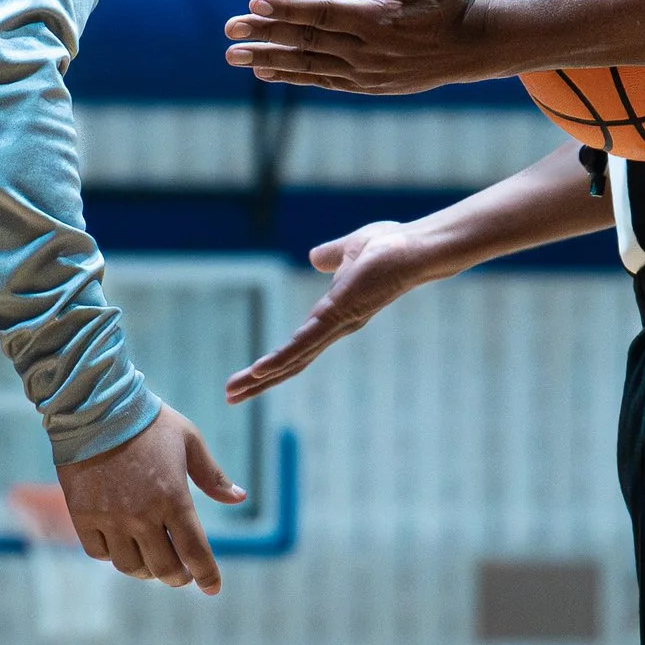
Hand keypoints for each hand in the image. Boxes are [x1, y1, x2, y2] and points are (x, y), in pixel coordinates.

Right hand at [55, 404, 244, 590]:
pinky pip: (99, 552)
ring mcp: (110, 518)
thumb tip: (239, 497)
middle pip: (164, 568)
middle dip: (178, 577)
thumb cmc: (148, 422)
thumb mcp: (189, 441)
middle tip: (181, 574)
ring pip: (130, 566)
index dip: (207, 576)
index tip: (212, 588)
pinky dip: (112, 555)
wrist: (94, 408)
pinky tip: (121, 545)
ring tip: (151, 560)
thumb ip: (213, 476)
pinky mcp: (83, 516)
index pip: (195, 552)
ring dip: (145, 570)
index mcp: (174, 498)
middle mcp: (142, 515)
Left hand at [224, 0, 495, 94]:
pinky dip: (292, 76)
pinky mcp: (365, 85)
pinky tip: (265, 72)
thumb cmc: (452, 0)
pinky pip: (321, 80)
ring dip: (268, 60)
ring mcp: (364, 72)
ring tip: (234, 56)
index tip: (255, 3)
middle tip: (228, 31)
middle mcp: (366, 49)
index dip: (287, 8)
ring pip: (307, 65)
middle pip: (306, 40)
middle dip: (264, 35)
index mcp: (378, 18)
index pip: (322, 12)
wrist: (474, 48)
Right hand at [226, 220, 441, 403]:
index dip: (273, 363)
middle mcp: (334, 328)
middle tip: (230, 397)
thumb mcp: (348, 251)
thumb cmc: (391, 248)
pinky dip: (281, 358)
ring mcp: (336, 325)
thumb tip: (315, 258)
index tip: (249, 376)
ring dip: (262, 378)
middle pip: (291, 362)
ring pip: (293, 359)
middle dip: (259, 381)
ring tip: (234, 393)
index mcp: (334, 316)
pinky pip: (304, 343)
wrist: (414, 247)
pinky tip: (259, 371)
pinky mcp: (339, 316)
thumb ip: (330, 257)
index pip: (298, 347)